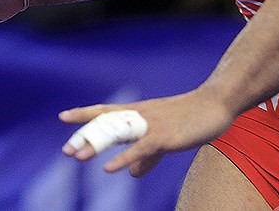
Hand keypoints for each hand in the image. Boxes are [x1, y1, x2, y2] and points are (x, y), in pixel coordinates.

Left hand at [59, 88, 236, 176]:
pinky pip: (138, 149)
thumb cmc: (189, 118)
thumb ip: (146, 157)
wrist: (215, 104)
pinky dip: (122, 159)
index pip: (104, 111)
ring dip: (96, 146)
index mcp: (137, 112)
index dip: (84, 114)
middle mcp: (138, 116)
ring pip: (116, 135)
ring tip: (77, 157)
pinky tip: (109, 169)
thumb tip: (131, 173)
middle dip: (85, 137)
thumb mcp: (163, 139)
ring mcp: (149, 125)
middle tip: (66, 150)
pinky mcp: (163, 137)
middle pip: (105, 125)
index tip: (63, 116)